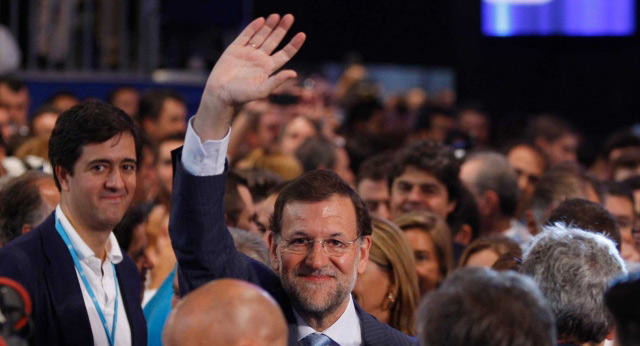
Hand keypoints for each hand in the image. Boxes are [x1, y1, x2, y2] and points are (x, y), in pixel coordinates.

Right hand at [194, 14, 305, 139]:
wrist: (220, 94)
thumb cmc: (241, 96)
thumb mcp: (262, 90)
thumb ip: (277, 81)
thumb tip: (294, 73)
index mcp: (268, 68)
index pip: (285, 54)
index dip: (294, 44)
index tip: (302, 34)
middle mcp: (260, 59)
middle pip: (274, 41)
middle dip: (282, 29)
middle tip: (289, 17)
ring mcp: (248, 52)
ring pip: (261, 36)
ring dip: (269, 26)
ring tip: (276, 16)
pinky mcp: (235, 49)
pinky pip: (246, 35)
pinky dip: (253, 27)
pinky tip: (261, 20)